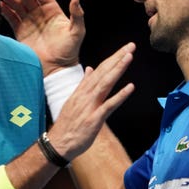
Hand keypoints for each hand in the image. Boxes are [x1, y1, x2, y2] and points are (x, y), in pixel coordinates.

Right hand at [1, 0, 84, 75]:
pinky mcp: (21, 32)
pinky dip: (5, 11)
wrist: (56, 69)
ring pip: (17, 6)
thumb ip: (77, 15)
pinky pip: (11, 18)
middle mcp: (40, 14)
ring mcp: (30, 22)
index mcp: (53, 10)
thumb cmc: (69, 51)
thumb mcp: (77, 32)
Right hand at [47, 42, 135, 159]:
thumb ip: (83, 84)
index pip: (99, 69)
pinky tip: (130, 87)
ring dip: (118, 69)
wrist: (58, 143)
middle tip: (131, 45)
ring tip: (129, 57)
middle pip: (103, 72)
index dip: (112, 58)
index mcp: (82, 90)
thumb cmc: (68, 124)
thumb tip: (90, 69)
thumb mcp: (74, 100)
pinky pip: (109, 105)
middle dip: (117, 58)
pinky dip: (120, 95)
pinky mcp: (94, 119)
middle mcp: (86, 94)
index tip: (124, 49)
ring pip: (106, 83)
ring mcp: (90, 106)